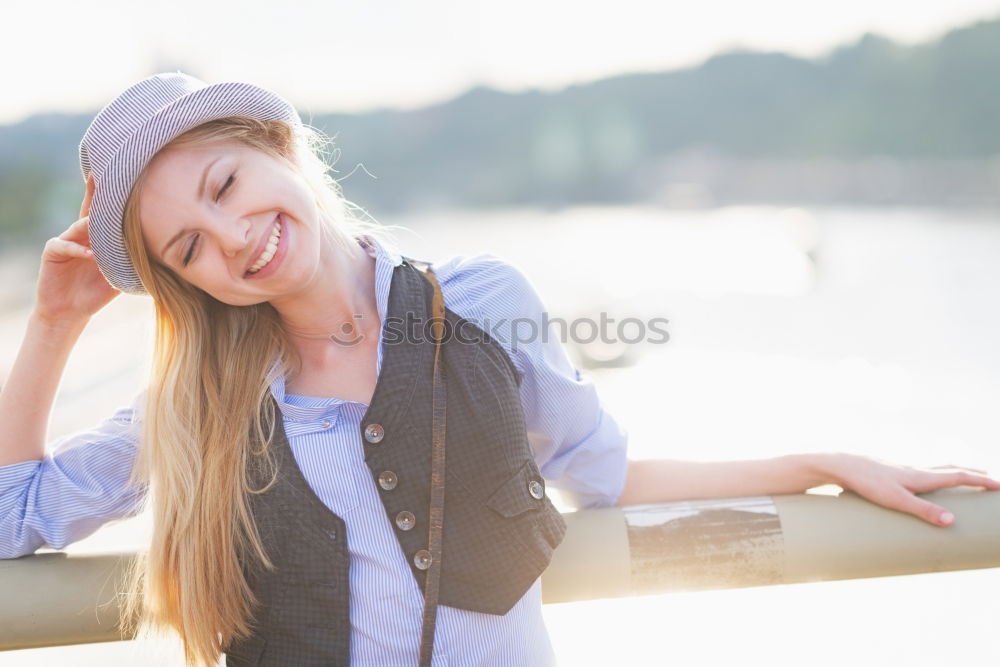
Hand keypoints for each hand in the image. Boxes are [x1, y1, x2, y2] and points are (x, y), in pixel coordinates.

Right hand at [34, 173, 120, 325]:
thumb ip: (133, 263)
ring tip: (103, 223)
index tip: (127, 181)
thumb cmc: (97, 293)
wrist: (70, 312)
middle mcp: (81, 234)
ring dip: (91, 225)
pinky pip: (64, 245)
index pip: (107, 215)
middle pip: (90, 210)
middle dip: (96, 193)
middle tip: (103, 174)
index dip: (114, 199)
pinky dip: (78, 249)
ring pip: (79, 226)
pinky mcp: (52, 252)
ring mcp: (65, 240)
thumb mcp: (120, 275)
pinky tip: (90, 255)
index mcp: (98, 238)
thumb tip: (164, 258)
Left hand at [825, 453, 999, 526]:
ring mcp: (904, 470)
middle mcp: (916, 470)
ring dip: (954, 471)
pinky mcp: (892, 472)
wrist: (842, 466)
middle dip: (972, 474)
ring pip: (936, 468)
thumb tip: (952, 522)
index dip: (980, 480)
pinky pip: (921, 472)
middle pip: (951, 469)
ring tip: (963, 475)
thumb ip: (924, 511)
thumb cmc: (868, 483)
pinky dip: (934, 473)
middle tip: (989, 477)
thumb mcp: (897, 501)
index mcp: (922, 476)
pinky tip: (926, 478)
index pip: (959, 476)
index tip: (999, 484)